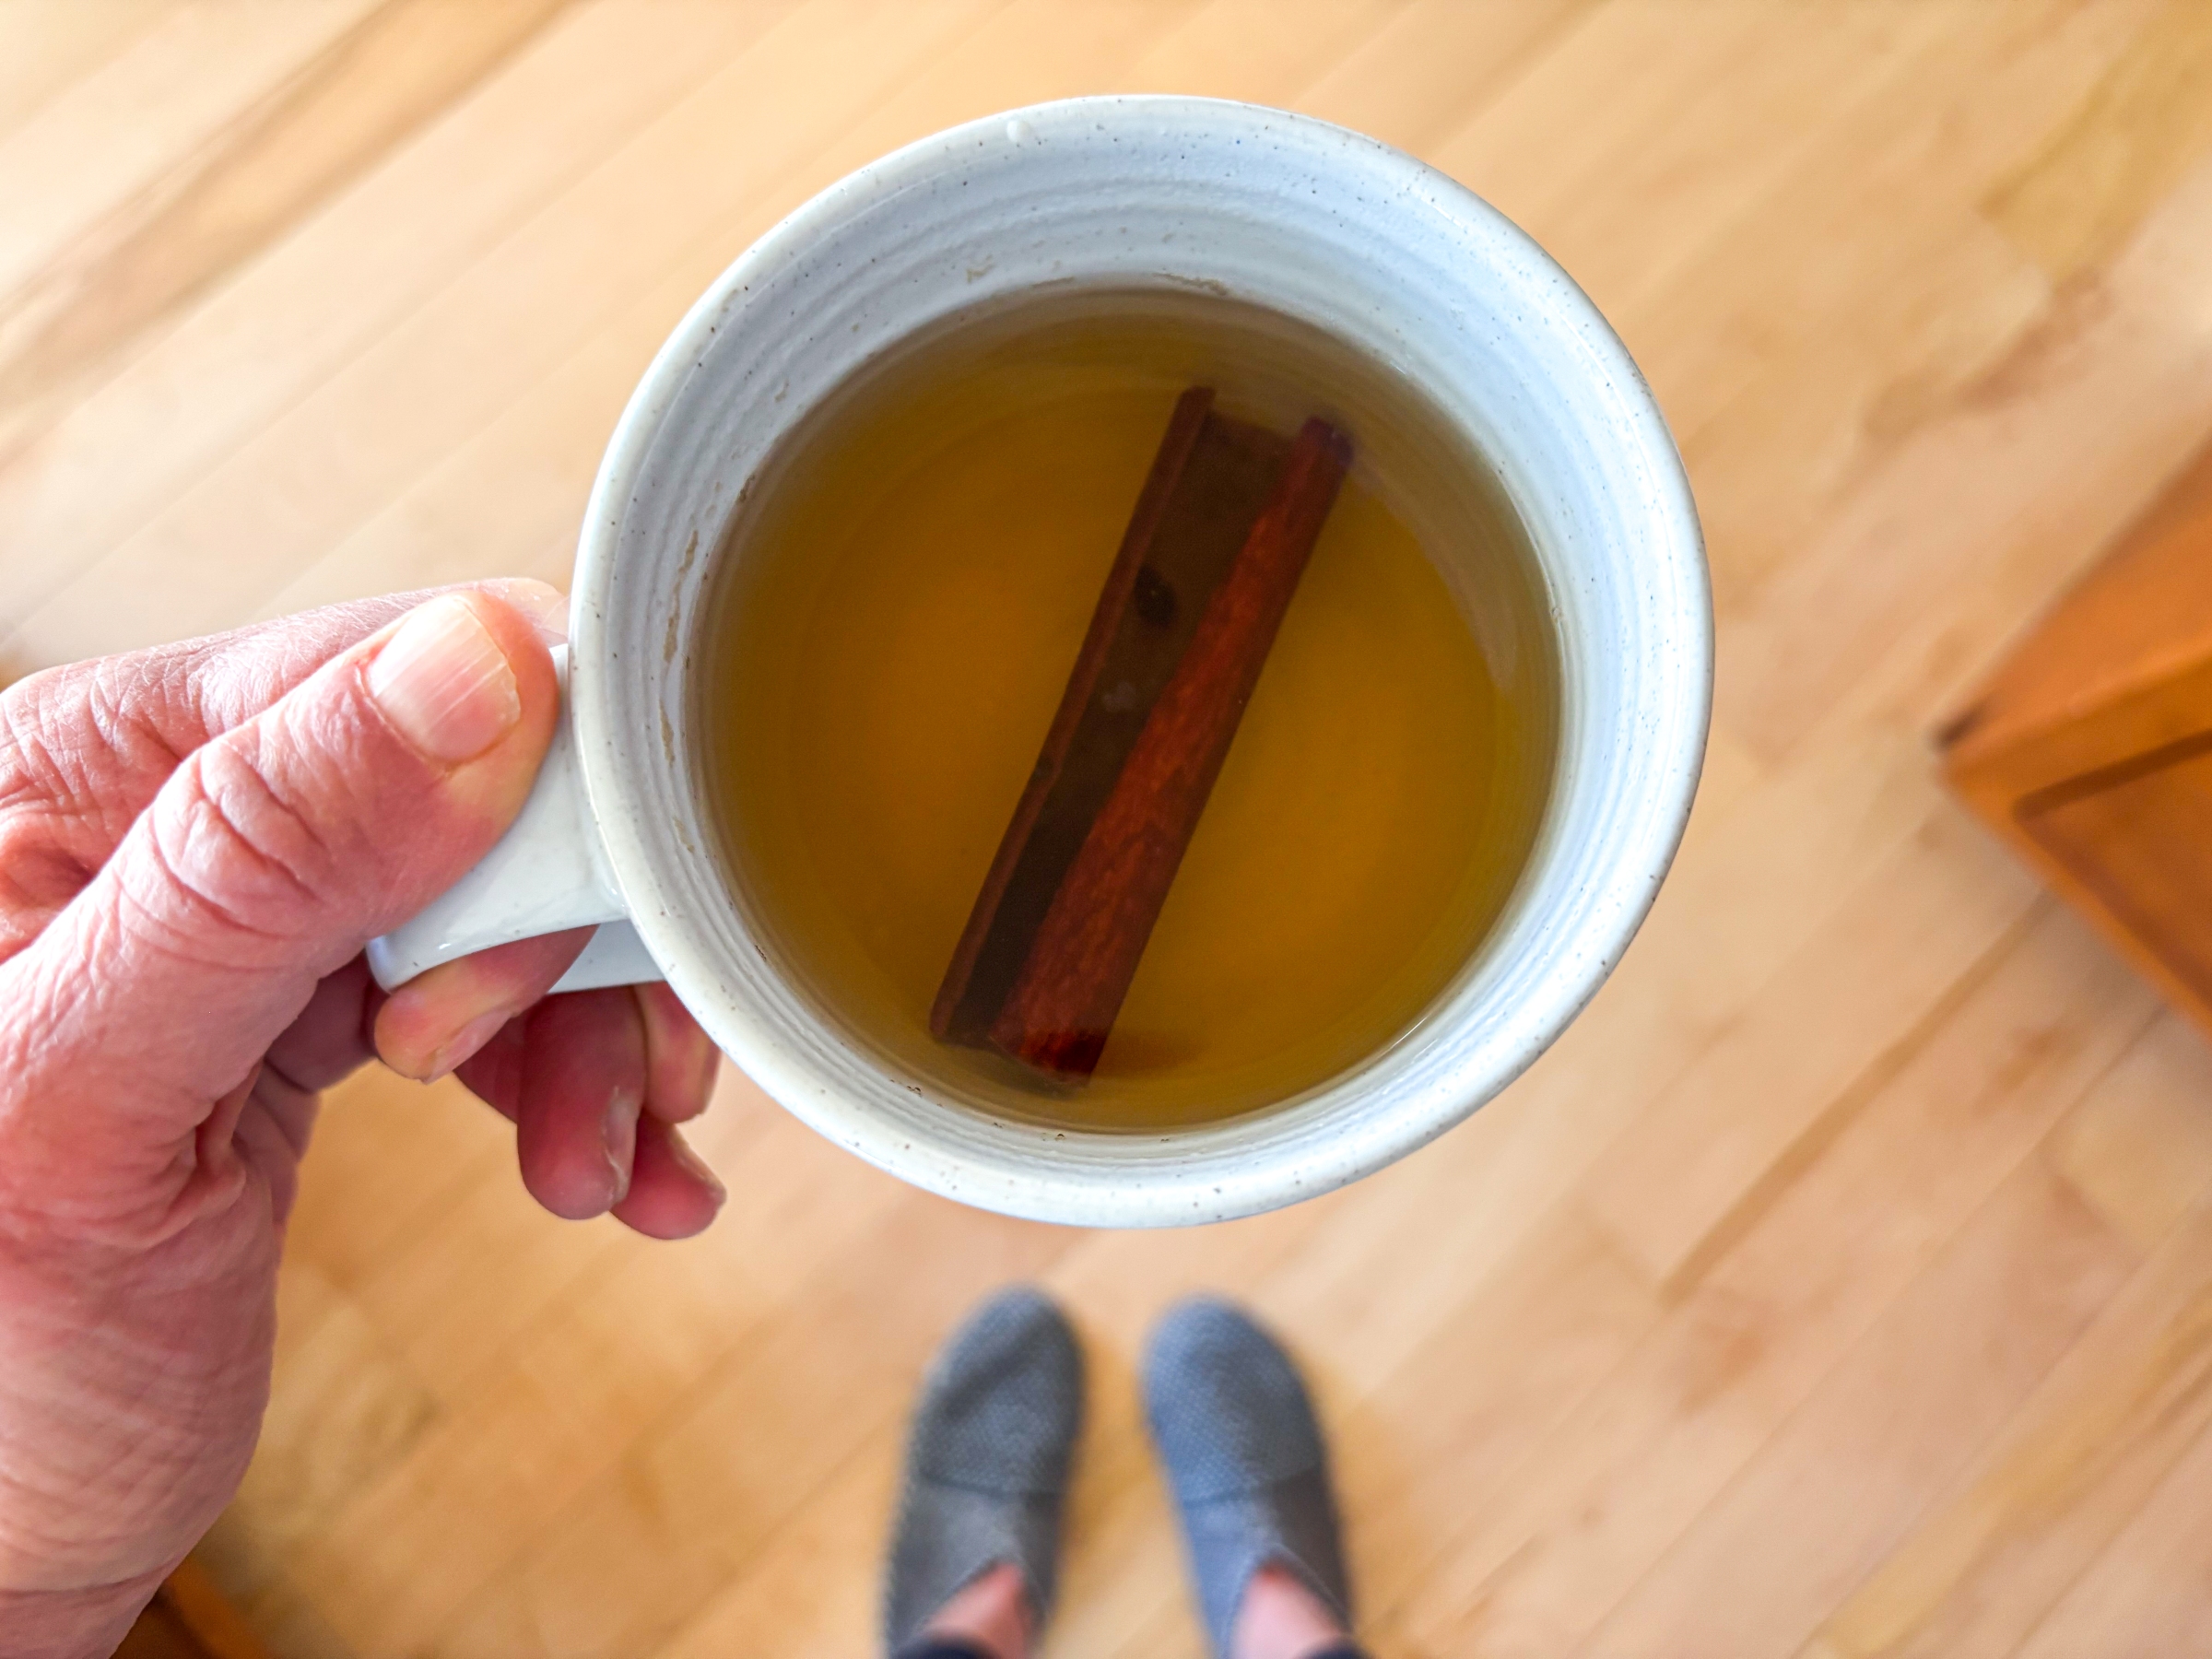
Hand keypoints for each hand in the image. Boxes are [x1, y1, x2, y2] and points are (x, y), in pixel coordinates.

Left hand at [0, 586, 722, 1655]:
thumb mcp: (88, 1097)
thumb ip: (260, 868)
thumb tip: (474, 667)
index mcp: (81, 771)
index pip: (378, 673)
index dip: (522, 794)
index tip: (563, 945)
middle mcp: (173, 815)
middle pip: (478, 784)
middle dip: (565, 942)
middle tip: (572, 1087)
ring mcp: (252, 917)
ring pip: (510, 894)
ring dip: (593, 1031)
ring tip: (605, 1163)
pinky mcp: (312, 1010)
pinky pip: (491, 994)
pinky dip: (572, 1081)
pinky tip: (610, 1169)